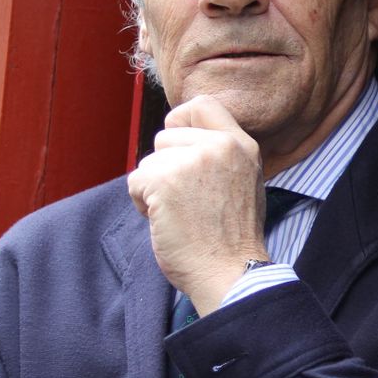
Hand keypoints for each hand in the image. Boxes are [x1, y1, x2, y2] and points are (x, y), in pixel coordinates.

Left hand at [126, 96, 267, 314]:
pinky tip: (165, 221)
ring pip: (149, 161)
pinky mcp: (165, 180)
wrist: (231, 273)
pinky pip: (135, 181)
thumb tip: (183, 142)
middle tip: (185, 200)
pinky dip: (141, 203)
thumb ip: (219, 157)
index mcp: (242, 145)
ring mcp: (193, 161)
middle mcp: (220, 146)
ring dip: (153, 187)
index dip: (180, 122)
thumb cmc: (231, 239)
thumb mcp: (243, 183)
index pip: (202, 105)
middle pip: (167, 135)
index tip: (179, 149)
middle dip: (166, 167)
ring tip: (179, 213)